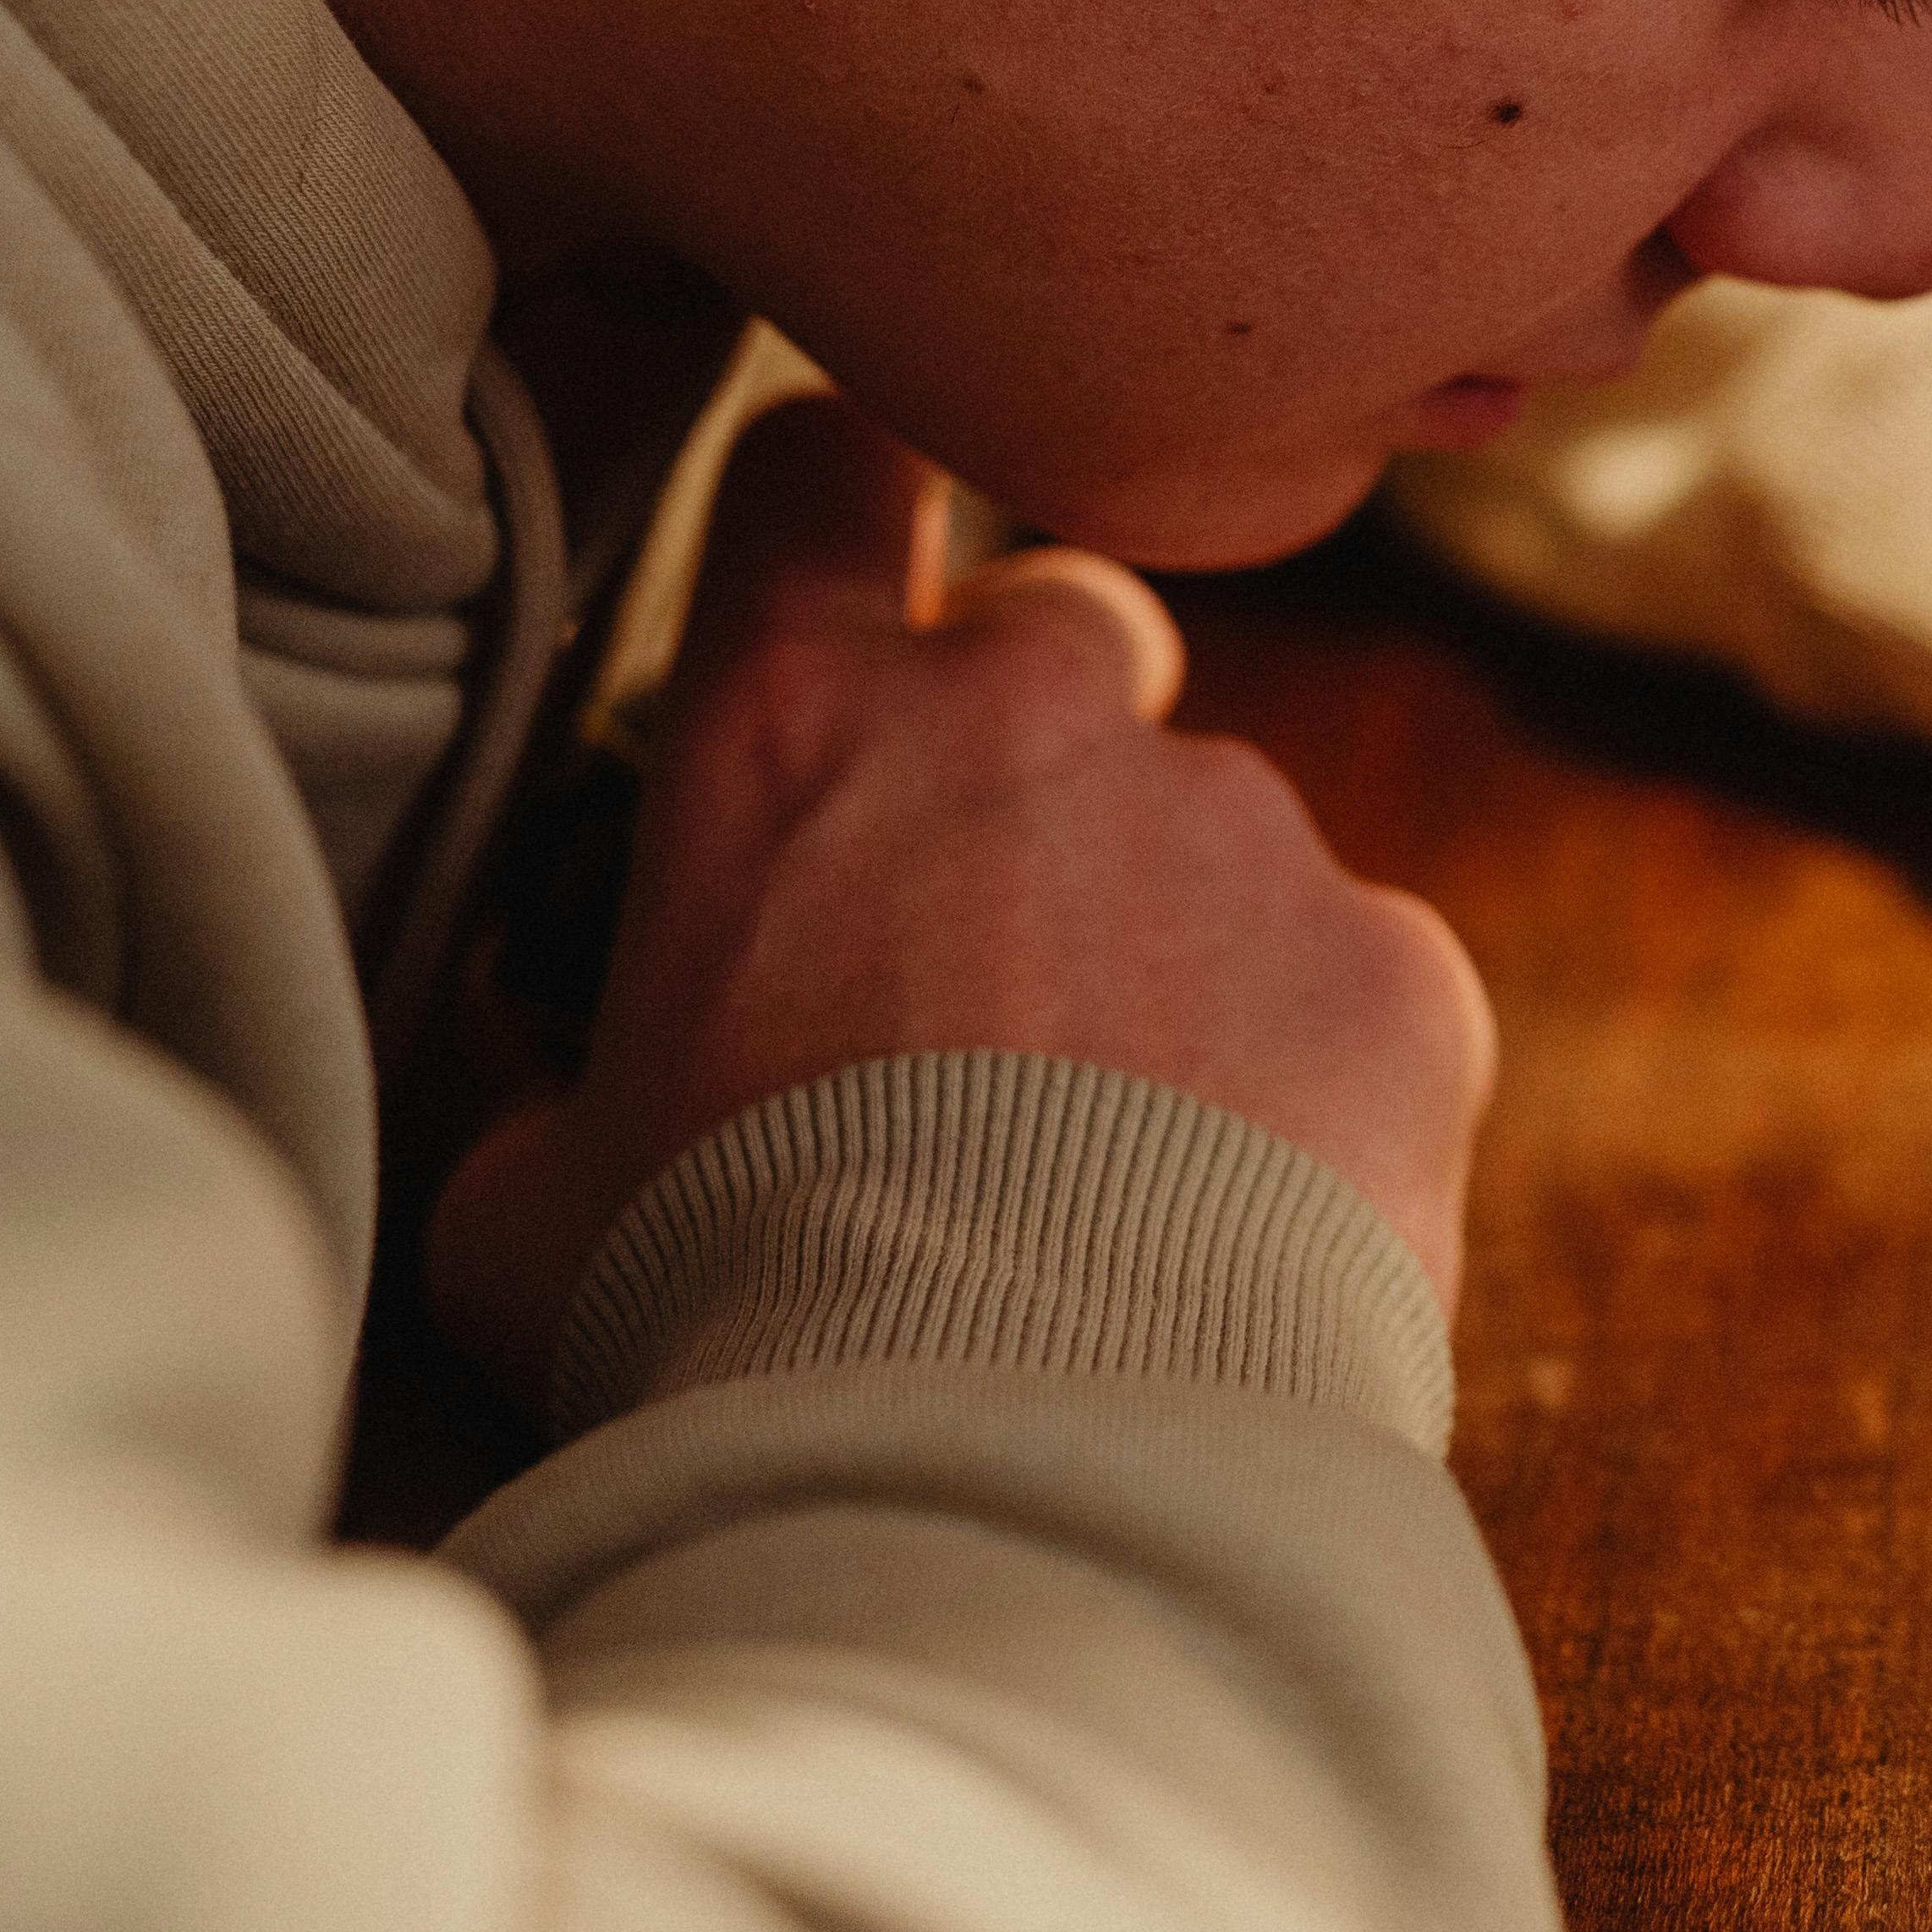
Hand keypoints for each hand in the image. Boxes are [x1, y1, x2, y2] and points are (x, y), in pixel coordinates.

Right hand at [433, 394, 1496, 1395]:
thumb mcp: (532, 1198)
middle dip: (1039, 736)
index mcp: (801, 723)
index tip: (852, 601)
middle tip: (986, 938)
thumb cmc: (726, 1325)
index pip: (821, 473)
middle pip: (1066, 622)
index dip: (842, 521)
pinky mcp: (1399, 967)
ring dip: (1174, 946)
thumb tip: (551, 1103)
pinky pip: (1354, 982)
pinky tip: (1241, 1231)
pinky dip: (1311, 1077)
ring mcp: (1244, 829)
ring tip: (1112, 1169)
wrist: (1010, 1457)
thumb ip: (554, 1084)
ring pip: (1220, 829)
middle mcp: (1040, 717)